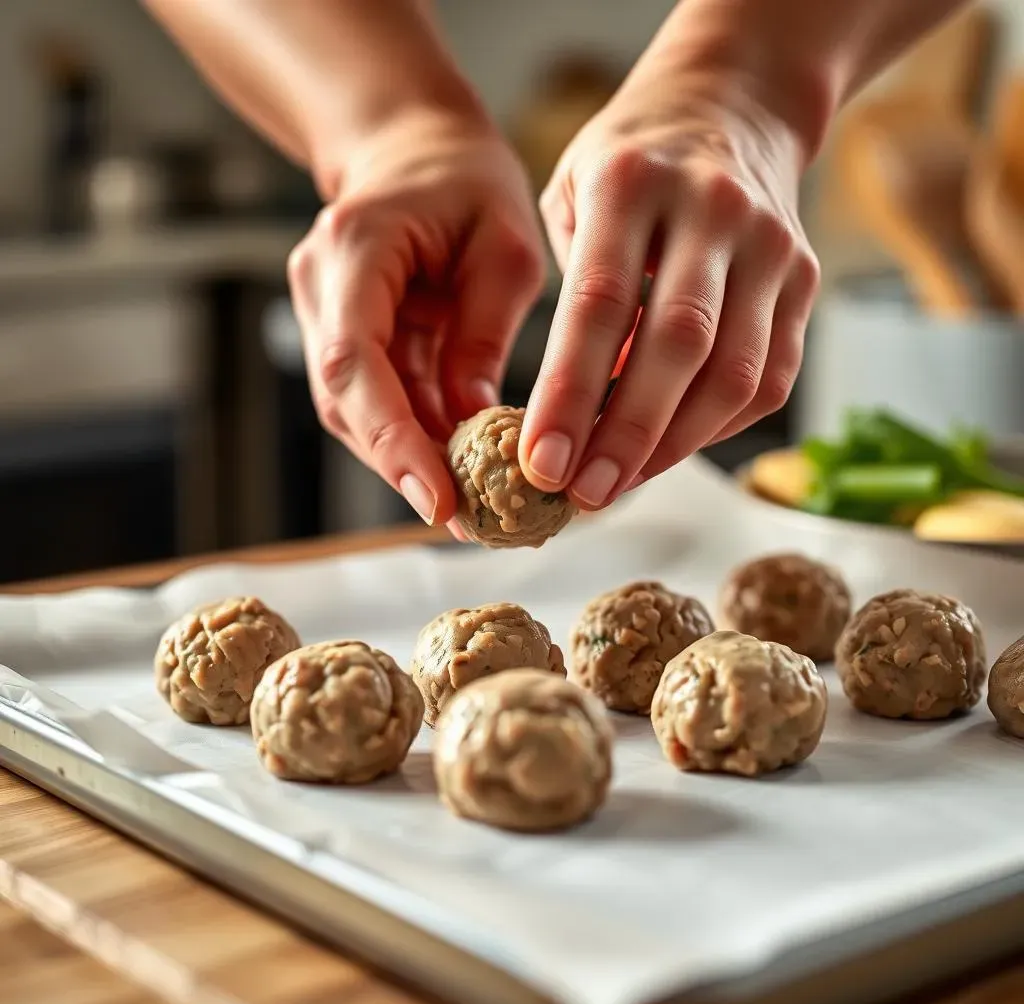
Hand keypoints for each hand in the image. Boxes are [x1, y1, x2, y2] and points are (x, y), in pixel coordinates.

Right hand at [288, 106, 544, 529]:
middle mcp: (320, 285)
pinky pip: (372, 399)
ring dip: (411, 459)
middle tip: (468, 522)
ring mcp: (321, 312)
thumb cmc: (469, 184)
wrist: (416, 150)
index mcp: (356, 247)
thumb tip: (474, 429)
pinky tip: (458, 466)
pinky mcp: (341, 335)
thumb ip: (484, 337)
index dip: (392, 439)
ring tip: (473, 506)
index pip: (355, 362)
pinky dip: (414, 436)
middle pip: (347, 401)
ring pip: (355, 412)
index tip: (439, 500)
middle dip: (406, 466)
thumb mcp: (505, 249)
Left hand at [520, 61, 819, 509]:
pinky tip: (672, 447)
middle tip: (582, 496)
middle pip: (675, 346)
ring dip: (674, 445)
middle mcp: (710, 209)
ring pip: (733, 372)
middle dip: (626, 436)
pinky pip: (770, 377)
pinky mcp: (804, 278)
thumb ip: (571, 290)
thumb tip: (575, 409)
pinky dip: (718, 427)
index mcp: (631, 181)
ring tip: (619, 484)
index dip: (569, 395)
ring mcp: (770, 244)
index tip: (541, 463)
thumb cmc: (629, 166)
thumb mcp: (571, 193)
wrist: (732, 103)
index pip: (598, 306)